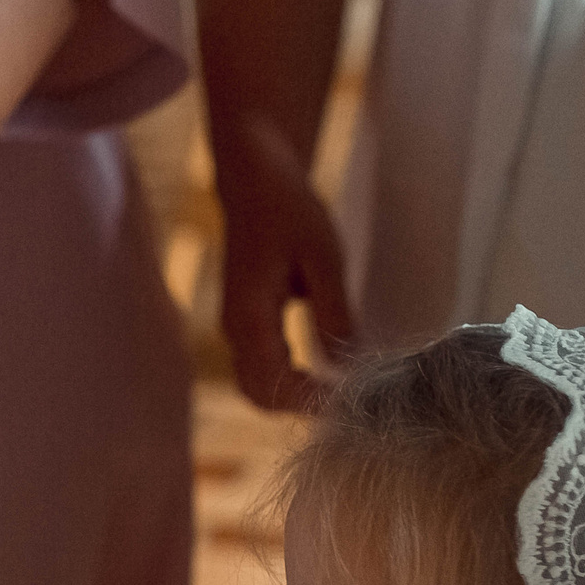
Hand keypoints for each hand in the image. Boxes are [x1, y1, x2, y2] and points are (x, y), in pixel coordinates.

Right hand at [215, 142, 354, 412]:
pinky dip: (286, 379)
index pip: (274, 380)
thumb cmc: (288, 208)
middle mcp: (234, 329)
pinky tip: (321, 371)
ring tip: (336, 390)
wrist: (253, 178)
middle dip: (298, 405)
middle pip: (258, 394)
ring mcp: (235, 327)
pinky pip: (259, 366)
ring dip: (291, 395)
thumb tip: (347, 362)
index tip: (350, 401)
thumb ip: (334, 313)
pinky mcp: (244, 322)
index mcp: (249, 315)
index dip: (309, 399)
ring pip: (255, 384)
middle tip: (346, 403)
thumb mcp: (323, 257)